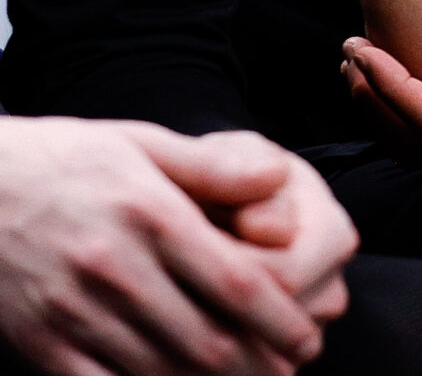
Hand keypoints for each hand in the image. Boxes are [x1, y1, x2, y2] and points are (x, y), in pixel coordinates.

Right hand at [0, 116, 328, 375]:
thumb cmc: (63, 160)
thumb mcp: (139, 143)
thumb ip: (213, 167)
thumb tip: (280, 177)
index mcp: (151, 214)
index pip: (236, 281)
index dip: (281, 320)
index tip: (309, 337)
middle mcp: (115, 266)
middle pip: (205, 339)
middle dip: (257, 364)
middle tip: (289, 370)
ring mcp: (72, 309)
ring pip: (159, 370)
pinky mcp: (38, 341)